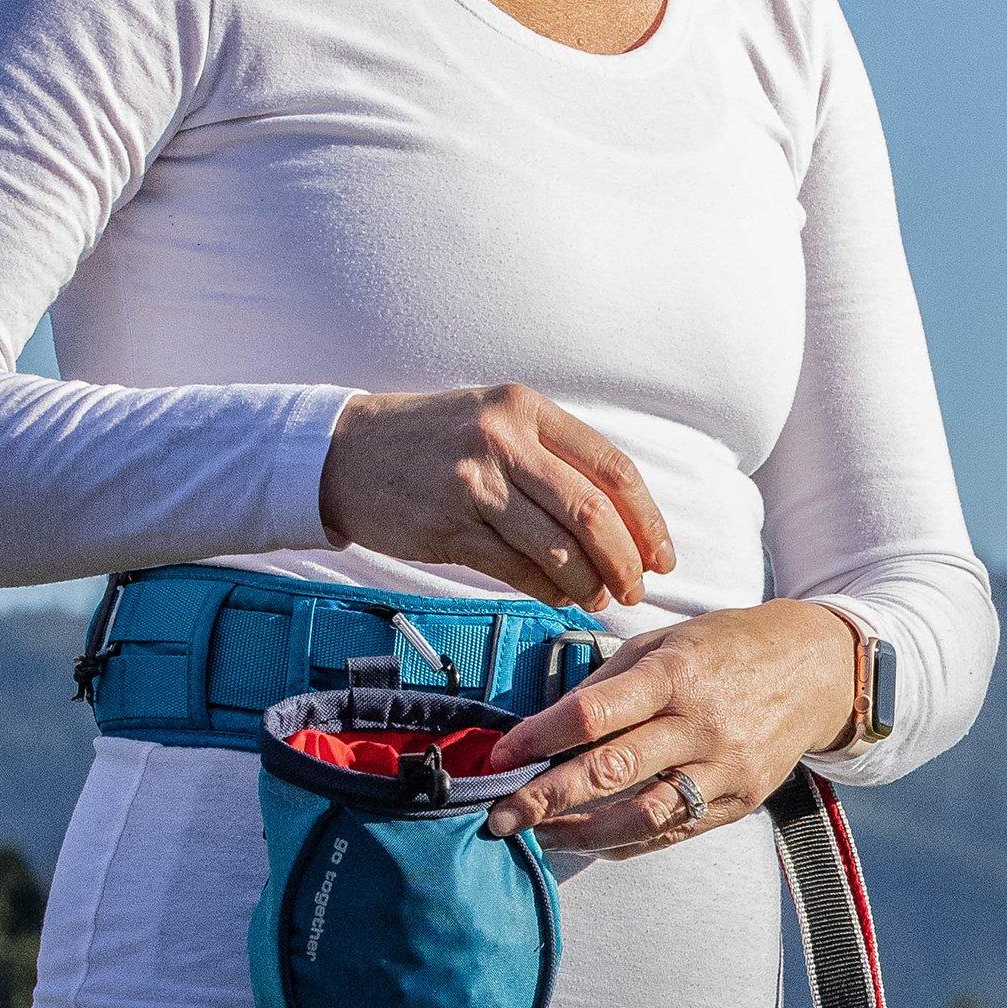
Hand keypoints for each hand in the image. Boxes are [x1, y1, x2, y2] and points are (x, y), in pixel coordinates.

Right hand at [319, 385, 676, 605]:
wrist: (344, 452)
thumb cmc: (432, 442)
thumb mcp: (495, 423)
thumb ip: (555, 461)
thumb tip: (622, 525)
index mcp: (526, 409)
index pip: (612, 468)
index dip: (647, 520)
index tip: (662, 556)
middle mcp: (503, 439)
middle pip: (592, 512)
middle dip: (626, 561)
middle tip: (637, 589)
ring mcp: (473, 482)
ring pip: (557, 548)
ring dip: (589, 584)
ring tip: (599, 599)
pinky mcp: (448, 525)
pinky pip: (517, 570)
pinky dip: (548, 591)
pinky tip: (560, 598)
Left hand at [481, 601, 860, 852]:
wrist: (817, 670)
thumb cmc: (728, 649)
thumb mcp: (668, 642)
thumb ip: (610, 681)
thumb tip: (545, 725)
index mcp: (674, 673)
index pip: (594, 713)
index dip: (538, 738)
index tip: (498, 757)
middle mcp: (701, 724)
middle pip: (611, 772)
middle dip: (546, 799)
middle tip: (500, 818)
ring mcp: (725, 767)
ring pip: (642, 816)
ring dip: (582, 834)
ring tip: (541, 837)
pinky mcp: (742, 800)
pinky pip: (674, 832)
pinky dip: (627, 841)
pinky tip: (592, 841)